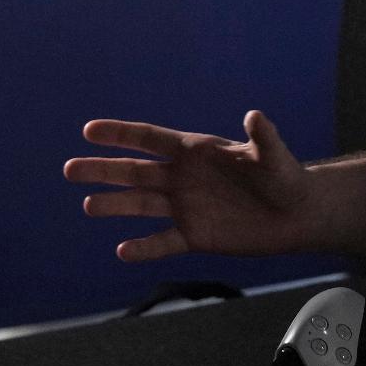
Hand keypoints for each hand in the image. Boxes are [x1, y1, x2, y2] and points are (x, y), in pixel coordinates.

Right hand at [64, 111, 319, 260]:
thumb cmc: (285, 178)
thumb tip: (254, 116)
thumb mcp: (273, 156)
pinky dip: (144, 246)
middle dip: (102, 169)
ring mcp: (185, 207)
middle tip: (70, 168)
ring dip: (114, 205)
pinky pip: (162, 241)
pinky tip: (122, 249)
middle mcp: (182, 177)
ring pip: (141, 205)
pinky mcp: (194, 235)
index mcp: (195, 151)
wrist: (295, 214)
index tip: (90, 130)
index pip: (150, 139)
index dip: (120, 134)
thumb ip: (261, 138)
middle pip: (134, 171)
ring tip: (88, 206)